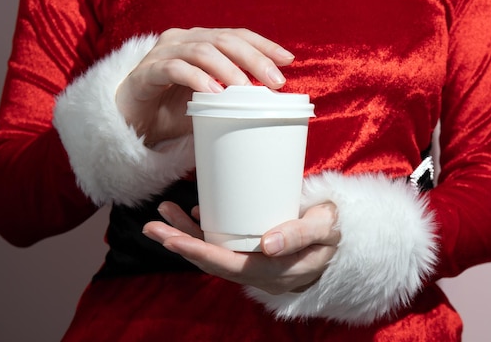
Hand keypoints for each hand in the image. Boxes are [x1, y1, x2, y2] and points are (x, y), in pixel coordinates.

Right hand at [116, 28, 294, 145]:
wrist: (131, 124)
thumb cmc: (173, 110)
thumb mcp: (209, 101)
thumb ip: (232, 95)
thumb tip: (270, 101)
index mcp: (200, 42)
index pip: (237, 36)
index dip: (263, 45)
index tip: (287, 60)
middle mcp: (182, 40)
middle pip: (223, 40)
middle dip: (253, 59)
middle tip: (274, 81)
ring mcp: (162, 54)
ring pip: (200, 51)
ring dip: (227, 69)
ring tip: (245, 88)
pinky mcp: (145, 73)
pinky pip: (173, 69)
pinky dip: (196, 79)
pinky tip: (213, 92)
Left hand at [143, 202, 339, 294]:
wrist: (338, 241)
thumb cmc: (332, 230)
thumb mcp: (326, 228)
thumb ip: (301, 234)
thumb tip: (267, 244)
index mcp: (277, 272)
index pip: (230, 266)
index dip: (199, 254)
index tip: (171, 239)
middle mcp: (260, 275)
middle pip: (213, 263)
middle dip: (179, 244)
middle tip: (152, 225)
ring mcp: (254, 267)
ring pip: (214, 255)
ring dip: (185, 237)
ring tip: (163, 215)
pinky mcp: (251, 256)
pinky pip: (222, 249)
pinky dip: (203, 234)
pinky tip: (192, 217)